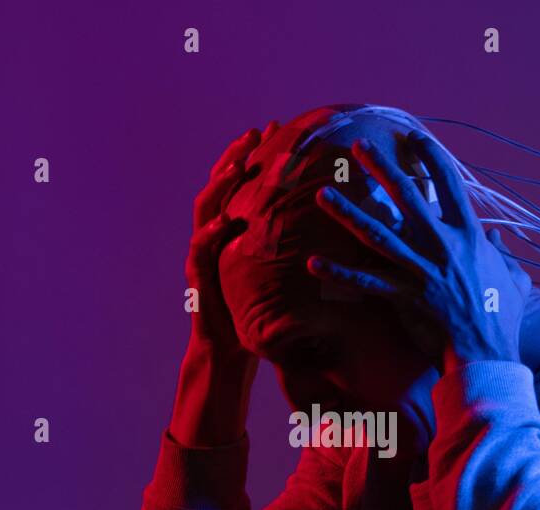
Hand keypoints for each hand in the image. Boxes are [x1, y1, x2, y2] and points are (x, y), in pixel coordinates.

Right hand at [186, 121, 278, 354]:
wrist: (229, 351)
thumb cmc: (257, 311)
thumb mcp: (281, 273)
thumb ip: (296, 247)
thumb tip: (341, 227)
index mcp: (234, 230)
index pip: (244, 183)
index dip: (258, 155)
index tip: (277, 128)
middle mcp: (215, 235)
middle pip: (221, 185)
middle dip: (236, 156)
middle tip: (255, 133)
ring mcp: (203, 254)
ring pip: (205, 209)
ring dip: (220, 185)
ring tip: (238, 167)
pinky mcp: (198, 278)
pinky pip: (201, 250)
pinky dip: (211, 233)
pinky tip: (225, 222)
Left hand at [307, 131, 529, 372]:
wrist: (488, 354)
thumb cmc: (504, 318)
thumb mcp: (516, 279)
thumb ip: (504, 254)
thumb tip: (497, 239)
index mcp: (469, 236)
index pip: (448, 184)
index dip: (430, 157)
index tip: (412, 136)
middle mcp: (443, 247)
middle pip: (408, 198)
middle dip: (382, 168)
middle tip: (359, 146)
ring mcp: (422, 271)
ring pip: (378, 235)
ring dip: (348, 214)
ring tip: (323, 194)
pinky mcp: (405, 297)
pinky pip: (366, 282)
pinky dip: (340, 274)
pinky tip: (314, 263)